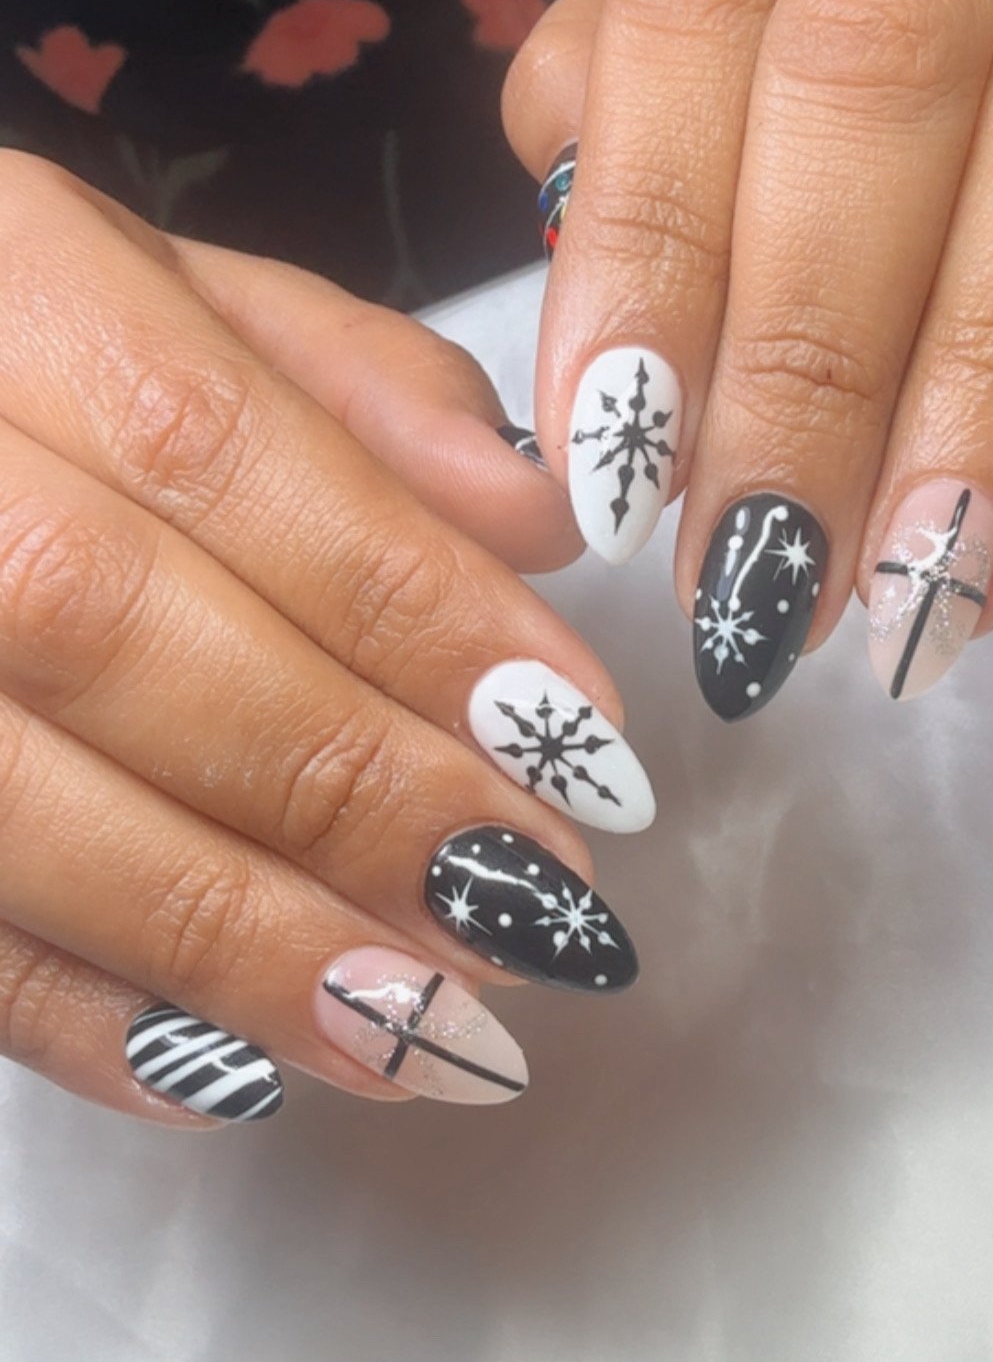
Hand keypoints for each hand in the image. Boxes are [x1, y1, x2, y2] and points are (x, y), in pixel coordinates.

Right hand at [0, 161, 652, 1126]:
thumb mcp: (187, 300)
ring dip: (241, 937)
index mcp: (6, 289)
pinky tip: (247, 1072)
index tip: (567, 732)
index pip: (212, 449)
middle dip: (347, 786)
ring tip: (436, 1026)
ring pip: (12, 802)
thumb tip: (545, 519)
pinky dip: (83, 1018)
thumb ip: (360, 389)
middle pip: (110, 633)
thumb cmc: (41, 362)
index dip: (404, 603)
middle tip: (530, 900)